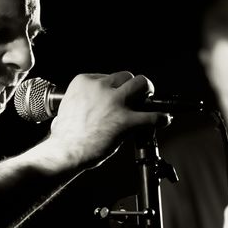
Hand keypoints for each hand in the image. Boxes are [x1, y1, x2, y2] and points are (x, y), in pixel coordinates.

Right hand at [29, 71, 170, 172]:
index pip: (109, 76)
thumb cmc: (65, 135)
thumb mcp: (67, 107)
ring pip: (142, 85)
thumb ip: (81, 101)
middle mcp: (101, 87)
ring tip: (150, 101)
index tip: (117, 95)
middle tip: (137, 96)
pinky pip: (152, 116)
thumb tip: (86, 105)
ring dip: (148, 92)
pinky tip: (163, 121)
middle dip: (133, 86)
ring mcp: (115, 103)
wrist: (65, 151)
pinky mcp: (126, 121)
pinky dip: (160, 118)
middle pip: (127, 77)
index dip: (116, 87)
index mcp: (85, 82)